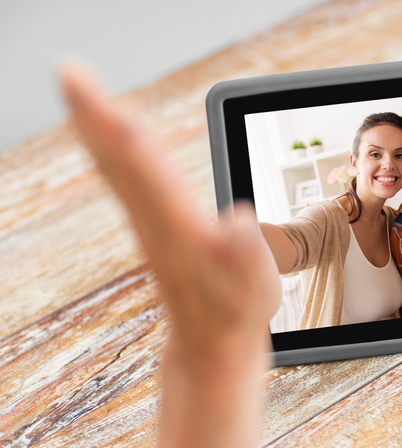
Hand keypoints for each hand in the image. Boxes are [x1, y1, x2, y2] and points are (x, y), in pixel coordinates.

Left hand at [60, 62, 280, 447]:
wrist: (210, 346)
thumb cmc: (235, 314)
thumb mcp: (255, 288)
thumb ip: (247, 251)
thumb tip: (238, 216)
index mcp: (178, 228)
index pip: (146, 171)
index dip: (123, 132)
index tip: (97, 94)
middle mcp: (155, 221)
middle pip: (120, 161)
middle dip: (95, 115)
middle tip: (70, 71)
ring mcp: (150, 224)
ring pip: (117, 168)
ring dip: (97, 128)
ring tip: (83, 92)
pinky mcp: (154, 228)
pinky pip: (125, 180)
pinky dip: (112, 152)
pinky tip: (108, 137)